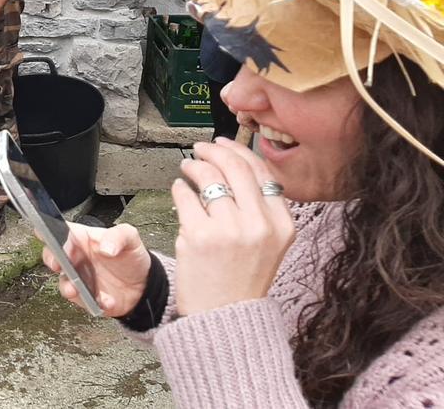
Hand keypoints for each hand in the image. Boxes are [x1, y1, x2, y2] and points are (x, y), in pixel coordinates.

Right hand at [41, 223, 150, 316]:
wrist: (143, 284)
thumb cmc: (130, 257)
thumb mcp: (130, 238)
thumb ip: (118, 236)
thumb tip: (105, 247)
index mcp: (82, 238)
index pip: (61, 231)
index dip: (48, 230)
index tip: (46, 233)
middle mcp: (75, 258)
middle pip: (53, 255)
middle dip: (51, 259)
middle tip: (57, 263)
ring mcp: (78, 279)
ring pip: (63, 282)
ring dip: (67, 286)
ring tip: (75, 289)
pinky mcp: (85, 298)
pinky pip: (83, 301)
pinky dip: (93, 302)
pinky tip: (106, 299)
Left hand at [172, 138, 294, 315]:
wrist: (225, 316)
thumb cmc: (242, 278)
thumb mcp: (269, 243)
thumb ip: (260, 208)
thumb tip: (237, 163)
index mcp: (282, 224)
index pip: (261, 171)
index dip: (239, 151)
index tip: (223, 144)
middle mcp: (259, 225)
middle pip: (234, 166)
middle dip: (213, 150)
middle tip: (200, 149)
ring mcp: (229, 230)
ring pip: (207, 176)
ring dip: (193, 166)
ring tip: (187, 168)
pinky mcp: (199, 236)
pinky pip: (184, 196)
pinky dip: (179, 188)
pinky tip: (179, 190)